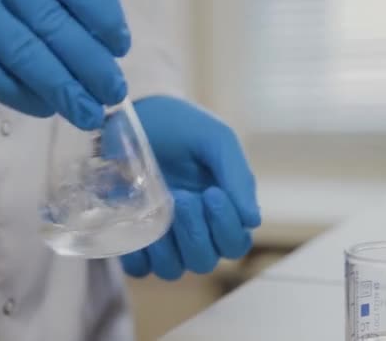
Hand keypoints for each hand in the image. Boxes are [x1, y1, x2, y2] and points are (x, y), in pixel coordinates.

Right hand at [0, 0, 128, 129]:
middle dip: (91, 61)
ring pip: (31, 52)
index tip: (119, 41)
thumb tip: (61, 22)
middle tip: (114, 88)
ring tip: (91, 111)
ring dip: (66, 86)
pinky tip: (45, 109)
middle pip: (58, 24)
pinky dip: (23, 94)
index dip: (101, 17)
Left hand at [120, 96, 260, 279]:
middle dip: (196, 233)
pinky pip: (138, 268)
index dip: (226, 226)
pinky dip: (139, 255)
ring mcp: (162, 237)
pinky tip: (137, 224)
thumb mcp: (214, 140)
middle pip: (205, 261)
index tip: (211, 193)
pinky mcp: (133, 239)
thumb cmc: (179, 125)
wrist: (134, 115)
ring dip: (168, 247)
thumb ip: (237, 176)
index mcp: (221, 211)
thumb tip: (252, 220)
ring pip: (173, 270)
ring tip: (160, 210)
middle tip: (183, 198)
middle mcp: (194, 230)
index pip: (234, 243)